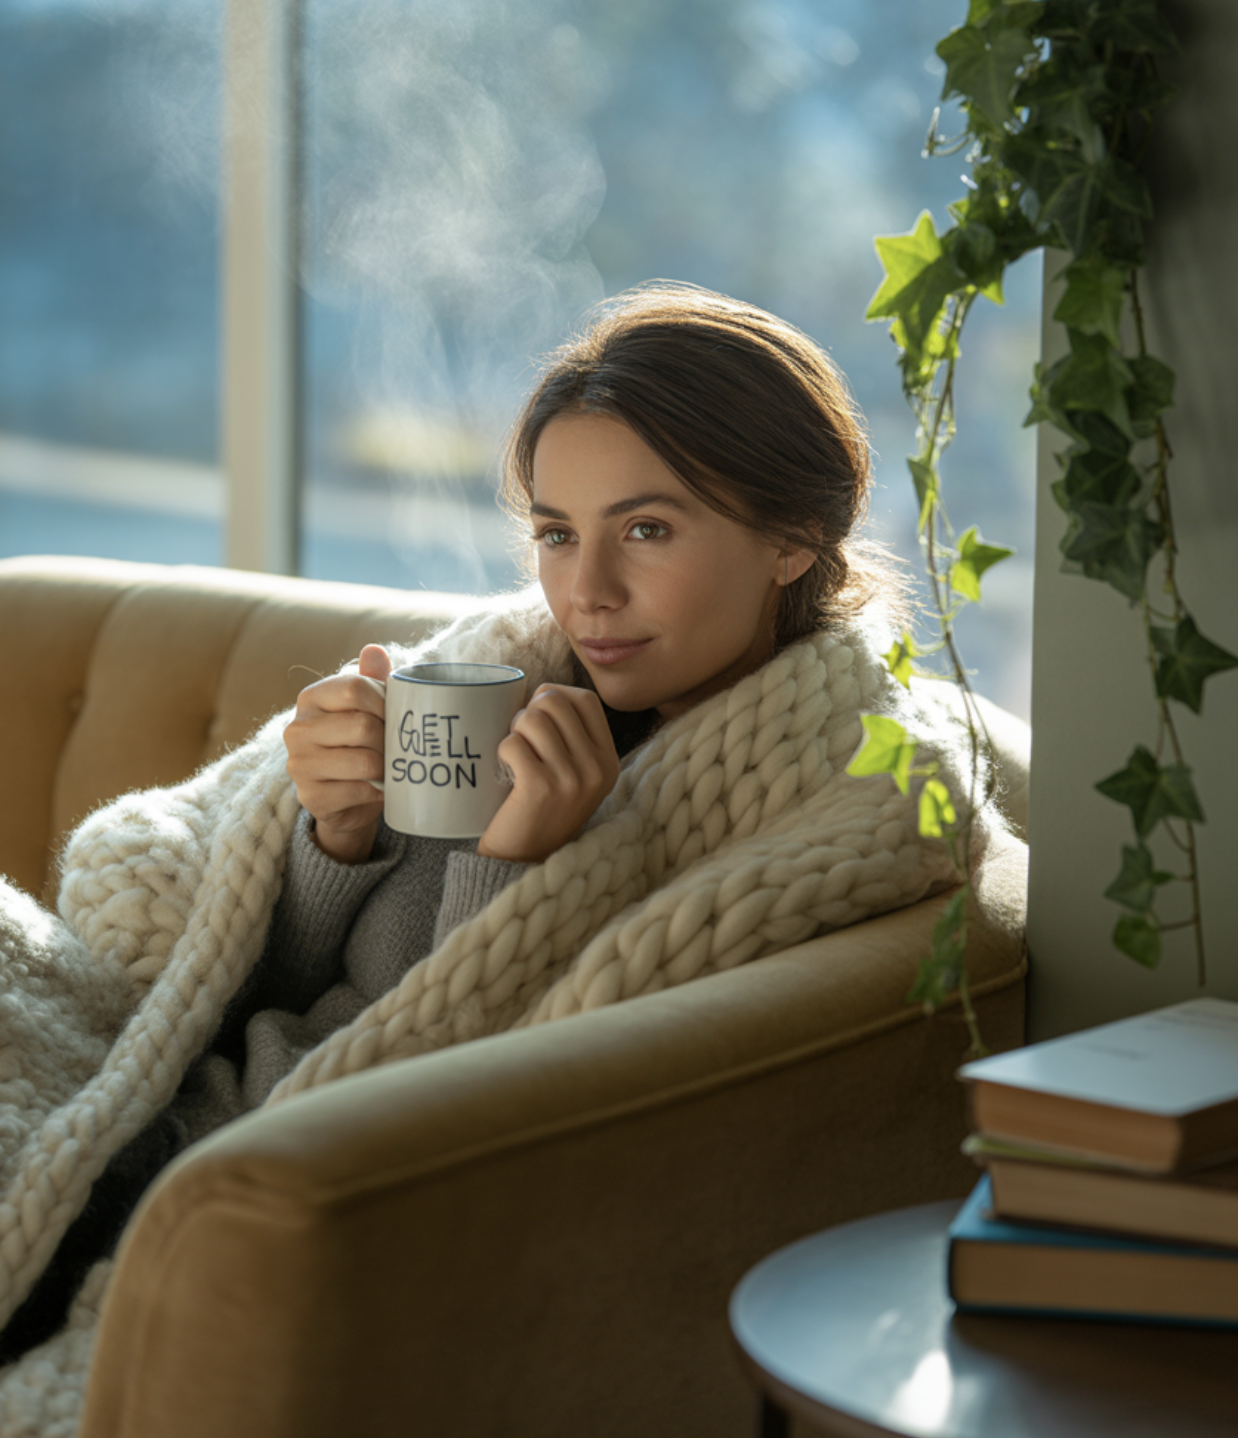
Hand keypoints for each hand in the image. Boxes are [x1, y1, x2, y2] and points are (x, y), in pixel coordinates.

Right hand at [283, 644, 390, 863]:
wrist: (346, 796)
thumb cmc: (359, 743)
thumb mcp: (366, 707)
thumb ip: (371, 679)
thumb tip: (374, 650)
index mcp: (310, 698)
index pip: (353, 687)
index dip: (385, 701)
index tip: (395, 715)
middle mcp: (297, 729)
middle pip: (363, 726)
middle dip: (389, 739)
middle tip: (398, 746)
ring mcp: (300, 765)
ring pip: (364, 761)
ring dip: (387, 766)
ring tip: (391, 766)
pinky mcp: (311, 797)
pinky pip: (360, 790)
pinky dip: (379, 791)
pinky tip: (380, 788)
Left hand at [477, 684, 620, 863]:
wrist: (521, 862)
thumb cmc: (539, 809)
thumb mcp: (574, 775)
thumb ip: (569, 737)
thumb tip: (540, 693)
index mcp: (608, 760)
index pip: (585, 699)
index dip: (555, 695)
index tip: (538, 715)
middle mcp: (596, 768)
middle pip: (554, 701)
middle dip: (528, 712)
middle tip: (520, 739)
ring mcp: (571, 779)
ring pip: (531, 718)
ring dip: (513, 732)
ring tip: (513, 755)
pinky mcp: (541, 788)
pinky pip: (512, 743)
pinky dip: (501, 751)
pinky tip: (505, 771)